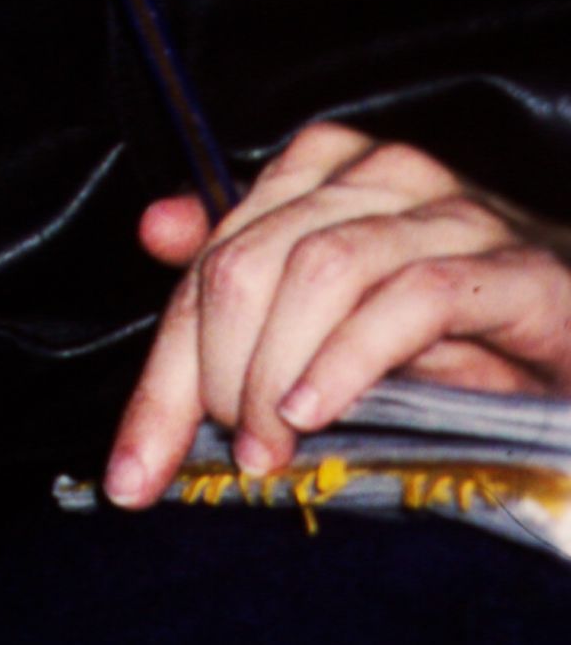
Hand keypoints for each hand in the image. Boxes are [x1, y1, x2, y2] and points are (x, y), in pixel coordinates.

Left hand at [102, 123, 570, 507]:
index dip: (162, 373)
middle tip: (226, 456)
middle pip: (248, 261)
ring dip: (273, 372)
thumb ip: (253, 276)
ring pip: (318, 269)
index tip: (130, 473)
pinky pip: (408, 298)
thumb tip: (156, 230)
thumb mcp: (344, 316)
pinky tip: (318, 408)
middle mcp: (384, 175)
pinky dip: (348, 360)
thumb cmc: (470, 331)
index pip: (210, 263)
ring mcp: (452, 214)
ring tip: (268, 447)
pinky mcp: (513, 269)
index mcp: (329, 171)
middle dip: (212, 373)